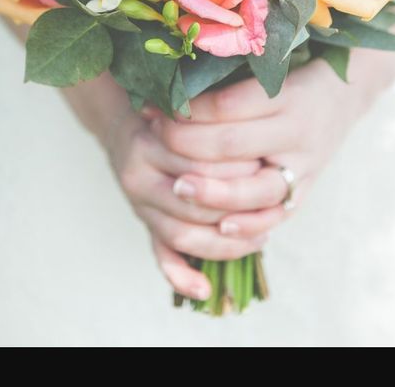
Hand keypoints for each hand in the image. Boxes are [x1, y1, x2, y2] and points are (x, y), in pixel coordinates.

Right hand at [107, 106, 265, 300]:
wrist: (124, 121)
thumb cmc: (166, 110)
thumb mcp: (181, 105)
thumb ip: (202, 116)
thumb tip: (242, 125)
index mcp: (149, 142)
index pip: (199, 163)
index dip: (236, 168)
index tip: (266, 164)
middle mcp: (138, 176)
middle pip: (193, 201)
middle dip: (236, 206)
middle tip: (270, 204)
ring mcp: (139, 205)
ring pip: (182, 233)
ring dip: (224, 241)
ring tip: (262, 235)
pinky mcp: (144, 224)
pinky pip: (161, 256)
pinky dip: (181, 277)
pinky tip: (205, 289)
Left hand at [148, 54, 386, 240]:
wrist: (345, 94)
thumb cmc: (297, 73)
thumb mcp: (272, 65)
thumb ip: (230, 76)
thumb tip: (171, 82)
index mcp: (287, 94)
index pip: (229, 104)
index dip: (189, 108)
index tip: (158, 104)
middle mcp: (298, 131)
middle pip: (234, 144)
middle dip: (187, 143)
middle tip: (154, 135)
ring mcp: (304, 166)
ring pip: (256, 189)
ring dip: (213, 191)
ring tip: (178, 188)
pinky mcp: (304, 191)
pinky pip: (276, 216)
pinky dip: (249, 226)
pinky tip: (221, 228)